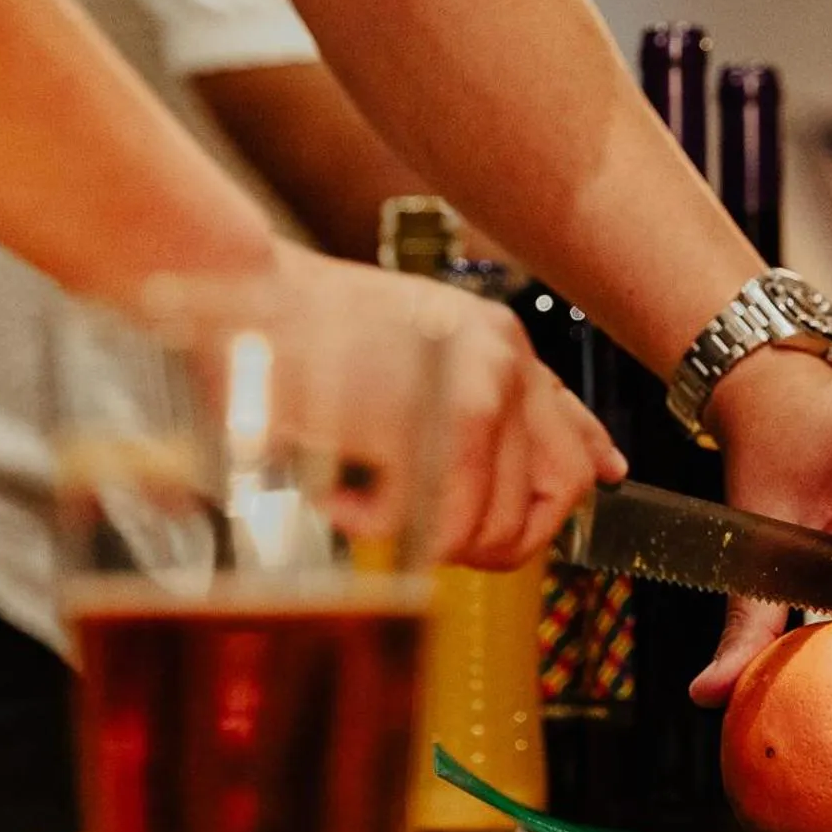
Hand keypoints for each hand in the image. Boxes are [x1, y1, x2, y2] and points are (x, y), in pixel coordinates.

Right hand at [235, 241, 627, 569]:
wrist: (232, 292)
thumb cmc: (297, 330)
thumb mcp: (408, 350)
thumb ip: (479, 397)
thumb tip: (570, 462)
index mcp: (497, 343)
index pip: (571, 425)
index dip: (585, 468)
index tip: (599, 484)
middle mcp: (504, 361)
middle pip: (556, 497)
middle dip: (499, 540)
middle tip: (433, 536)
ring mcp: (476, 391)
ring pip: (493, 527)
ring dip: (425, 538)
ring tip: (364, 503)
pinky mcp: (432, 424)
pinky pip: (432, 527)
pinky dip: (375, 530)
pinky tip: (337, 498)